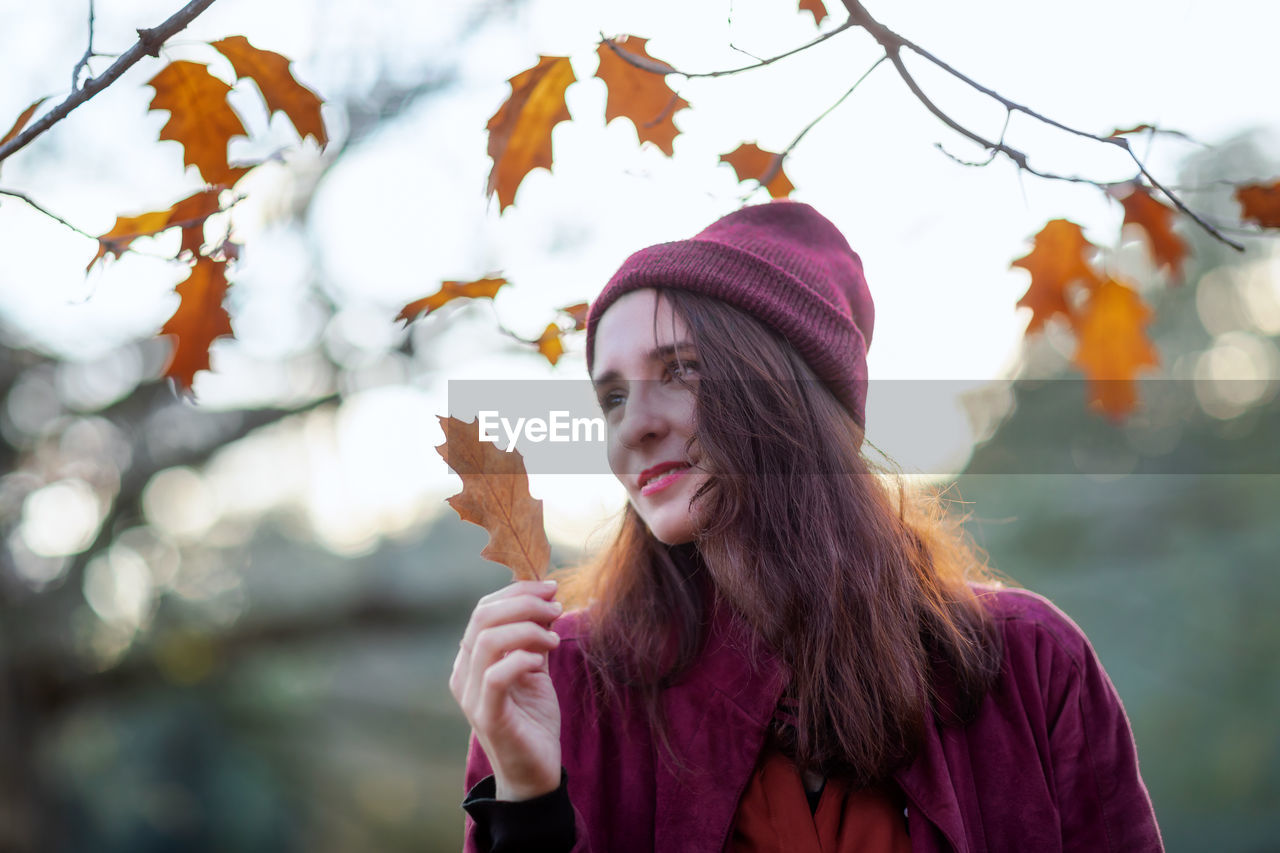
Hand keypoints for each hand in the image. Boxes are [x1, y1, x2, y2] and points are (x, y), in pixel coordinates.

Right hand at [450, 578, 563, 800]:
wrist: (534, 773)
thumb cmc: (533, 720)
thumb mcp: (535, 669)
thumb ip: (534, 637)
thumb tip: (547, 598)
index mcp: (471, 659)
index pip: (483, 609)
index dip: (518, 591)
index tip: (552, 589)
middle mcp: (464, 674)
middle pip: (482, 617)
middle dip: (524, 602)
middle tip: (556, 608)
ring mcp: (472, 696)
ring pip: (487, 640)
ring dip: (528, 629)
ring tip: (554, 640)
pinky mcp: (488, 717)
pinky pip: (496, 676)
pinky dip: (521, 659)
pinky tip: (542, 663)